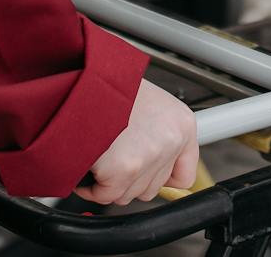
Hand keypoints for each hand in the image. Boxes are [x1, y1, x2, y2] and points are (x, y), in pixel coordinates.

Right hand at [74, 79, 198, 206]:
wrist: (86, 76)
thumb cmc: (112, 86)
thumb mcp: (149, 104)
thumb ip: (158, 136)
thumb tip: (152, 169)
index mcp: (182, 124)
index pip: (184, 176)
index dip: (157, 178)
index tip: (143, 174)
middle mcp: (171, 141)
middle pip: (151, 189)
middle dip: (128, 180)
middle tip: (112, 157)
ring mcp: (149, 156)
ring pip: (128, 194)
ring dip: (109, 183)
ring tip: (99, 156)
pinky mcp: (123, 168)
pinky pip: (106, 194)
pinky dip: (92, 187)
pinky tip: (88, 165)